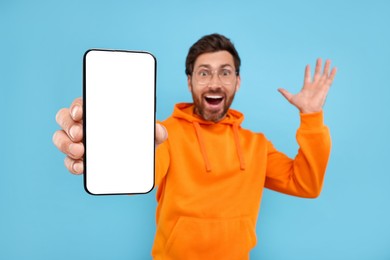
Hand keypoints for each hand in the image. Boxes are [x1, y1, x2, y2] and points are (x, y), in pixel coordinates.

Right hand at [53, 97, 167, 173]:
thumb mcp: (150, 135)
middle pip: (65, 118)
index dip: (77, 106)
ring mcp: (79, 143)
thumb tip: (158, 130)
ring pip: (61, 139)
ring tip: (80, 151)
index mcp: (98, 113)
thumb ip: (157, 132)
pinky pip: (69, 161)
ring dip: (65, 144)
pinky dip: (72, 164)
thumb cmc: (139, 140)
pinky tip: (81, 167)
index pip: (82, 104)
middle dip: (69, 125)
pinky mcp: (79, 161)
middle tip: (79, 133)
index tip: (80, 112)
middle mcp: (84, 125)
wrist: (138, 163)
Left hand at [278, 58, 336, 113]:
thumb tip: (278, 89)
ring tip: (328, 60)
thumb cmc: (300, 105)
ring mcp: (320, 86)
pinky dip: (332, 74)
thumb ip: (285, 93)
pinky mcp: (325, 88)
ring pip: (324, 75)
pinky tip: (335, 68)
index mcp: (306, 86)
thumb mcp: (291, 98)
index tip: (307, 65)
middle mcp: (314, 85)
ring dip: (326, 68)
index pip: (308, 76)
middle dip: (318, 66)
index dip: (308, 71)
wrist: (309, 110)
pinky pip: (330, 80)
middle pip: (317, 73)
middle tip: (319, 58)